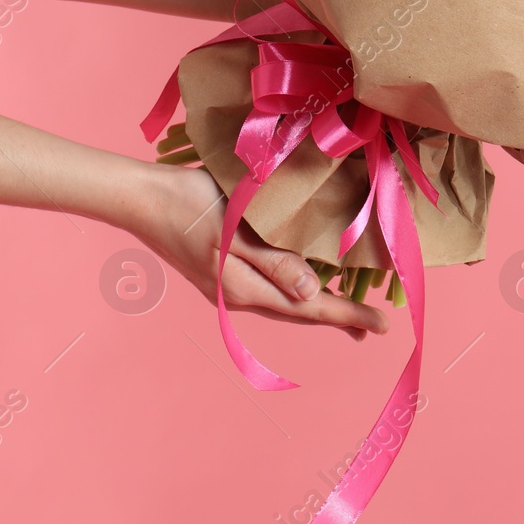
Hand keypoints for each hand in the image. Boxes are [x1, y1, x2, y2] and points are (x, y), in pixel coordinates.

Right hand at [127, 164, 389, 340]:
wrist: (140, 198)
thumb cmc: (190, 205)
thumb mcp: (235, 231)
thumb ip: (273, 262)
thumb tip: (311, 292)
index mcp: (245, 289)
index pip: (310, 308)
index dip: (349, 315)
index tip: (384, 325)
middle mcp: (237, 297)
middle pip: (299, 313)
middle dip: (338, 318)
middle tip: (373, 326)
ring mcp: (225, 289)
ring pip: (283, 305)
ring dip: (315, 308)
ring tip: (346, 312)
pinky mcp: (218, 274)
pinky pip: (267, 292)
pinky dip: (292, 294)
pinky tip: (301, 287)